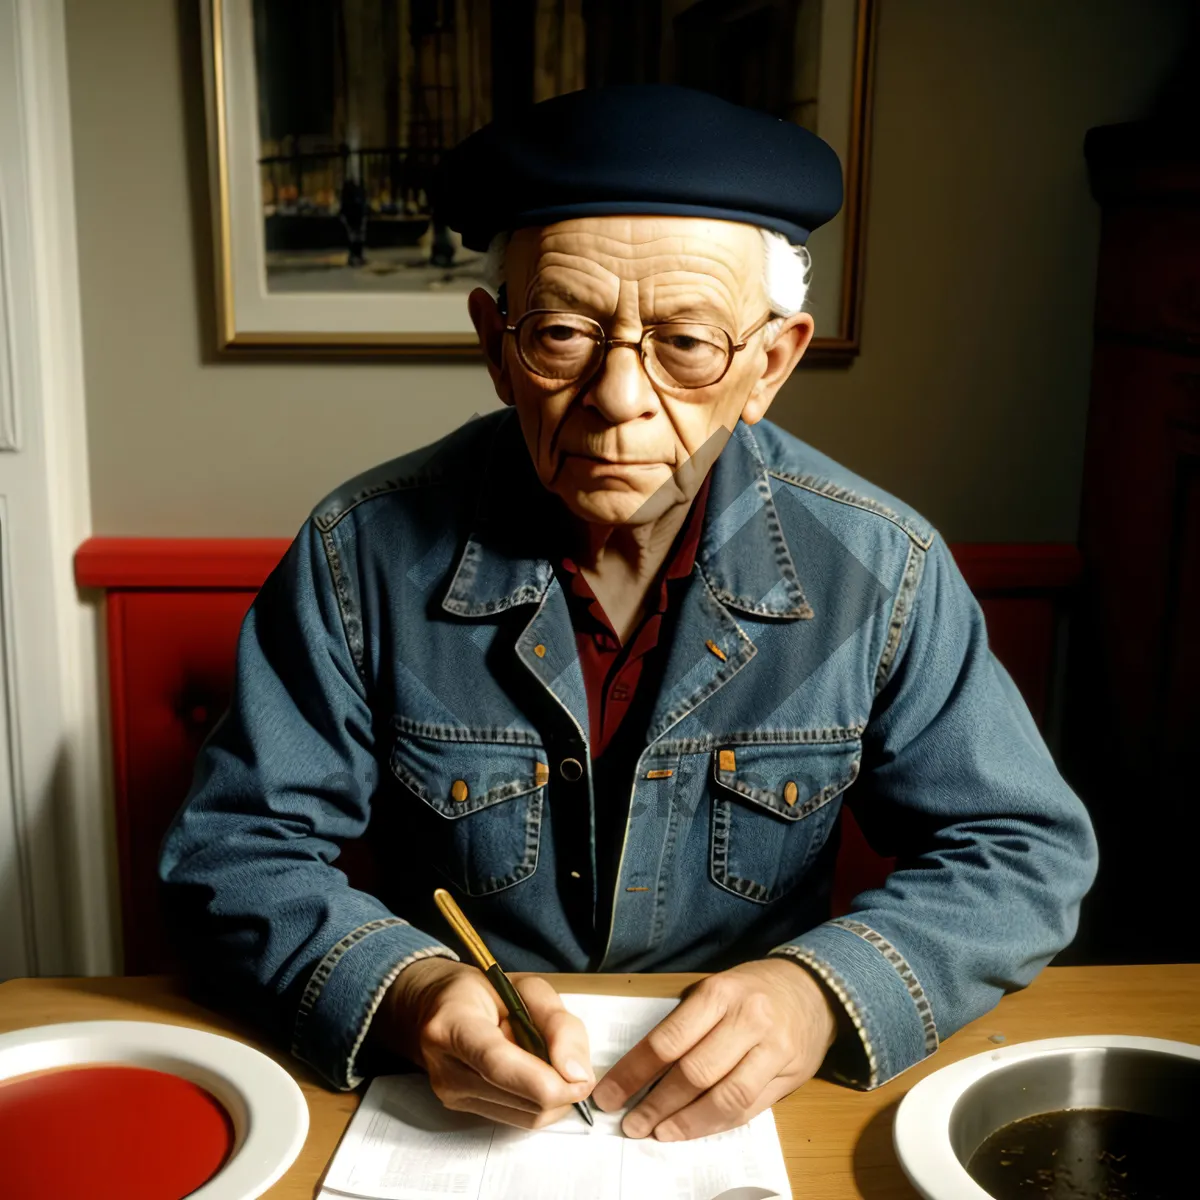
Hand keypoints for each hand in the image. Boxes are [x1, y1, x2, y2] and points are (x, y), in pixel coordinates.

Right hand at [372, 957, 595, 1129]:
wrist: (438, 1005)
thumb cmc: (485, 991)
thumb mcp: (528, 987)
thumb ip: (558, 1024)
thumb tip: (577, 1075)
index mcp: (453, 1023)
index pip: (497, 1064)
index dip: (543, 1080)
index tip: (581, 1080)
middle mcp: (446, 1066)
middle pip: (518, 1097)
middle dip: (561, 1085)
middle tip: (572, 1060)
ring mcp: (450, 1094)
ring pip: (526, 1116)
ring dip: (553, 1095)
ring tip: (544, 1059)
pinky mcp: (461, 1110)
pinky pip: (519, 1119)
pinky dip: (539, 1101)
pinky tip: (533, 1074)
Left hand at [590, 958, 837, 1141]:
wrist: (813, 989)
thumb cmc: (751, 990)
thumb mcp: (715, 989)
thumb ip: (685, 1023)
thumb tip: (638, 1068)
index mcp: (719, 993)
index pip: (668, 1040)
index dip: (634, 1073)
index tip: (609, 1095)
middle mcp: (748, 1020)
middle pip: (694, 1073)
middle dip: (656, 1104)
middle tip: (630, 1124)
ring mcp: (773, 1050)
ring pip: (724, 1097)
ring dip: (686, 1122)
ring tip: (658, 1132)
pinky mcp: (790, 1077)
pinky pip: (748, 1109)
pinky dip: (716, 1124)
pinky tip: (693, 1129)